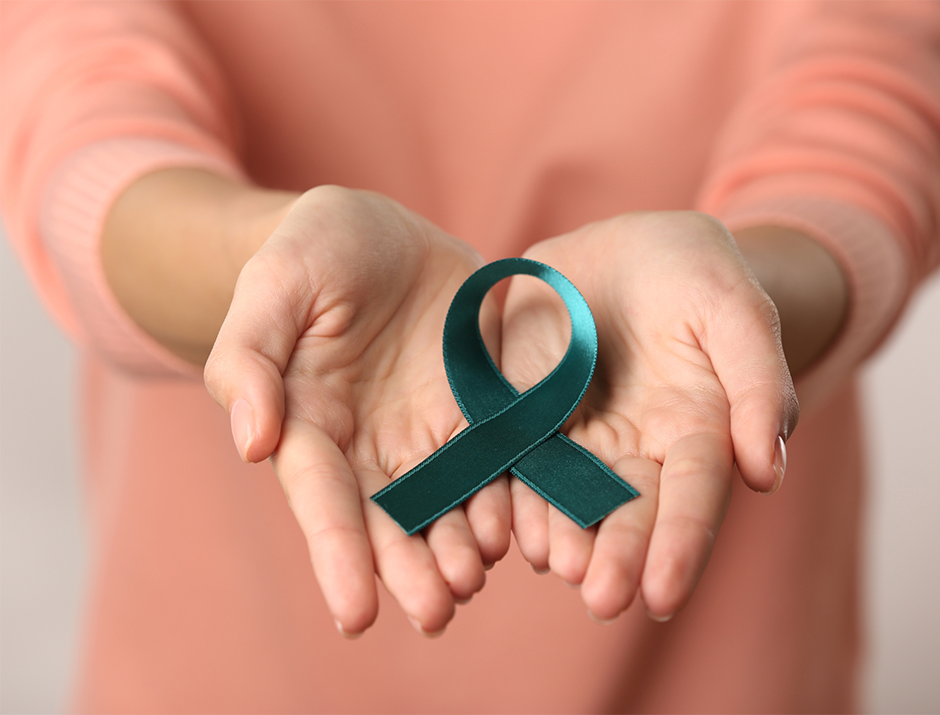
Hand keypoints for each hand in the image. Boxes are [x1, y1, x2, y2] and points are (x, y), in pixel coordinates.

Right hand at [204, 187, 510, 636]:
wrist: (382, 234)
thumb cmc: (313, 252)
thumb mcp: (274, 285)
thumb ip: (250, 358)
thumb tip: (252, 443)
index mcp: (312, 424)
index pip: (323, 498)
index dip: (337, 555)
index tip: (356, 614)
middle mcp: (373, 445)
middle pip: (390, 520)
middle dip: (410, 569)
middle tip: (437, 611)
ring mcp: (432, 432)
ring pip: (448, 504)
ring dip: (461, 548)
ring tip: (475, 579)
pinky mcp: (483, 410)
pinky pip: (501, 461)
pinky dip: (511, 497)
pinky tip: (524, 526)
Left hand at [500, 211, 798, 621]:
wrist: (630, 247)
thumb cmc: (697, 274)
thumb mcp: (737, 310)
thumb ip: (758, 383)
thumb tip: (765, 474)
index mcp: (696, 430)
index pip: (692, 495)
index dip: (682, 544)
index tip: (665, 595)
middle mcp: (637, 449)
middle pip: (629, 510)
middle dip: (617, 557)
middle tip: (601, 599)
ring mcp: (579, 436)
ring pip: (569, 493)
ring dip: (562, 533)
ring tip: (555, 563)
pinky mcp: (527, 415)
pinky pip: (516, 456)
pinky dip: (513, 489)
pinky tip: (506, 520)